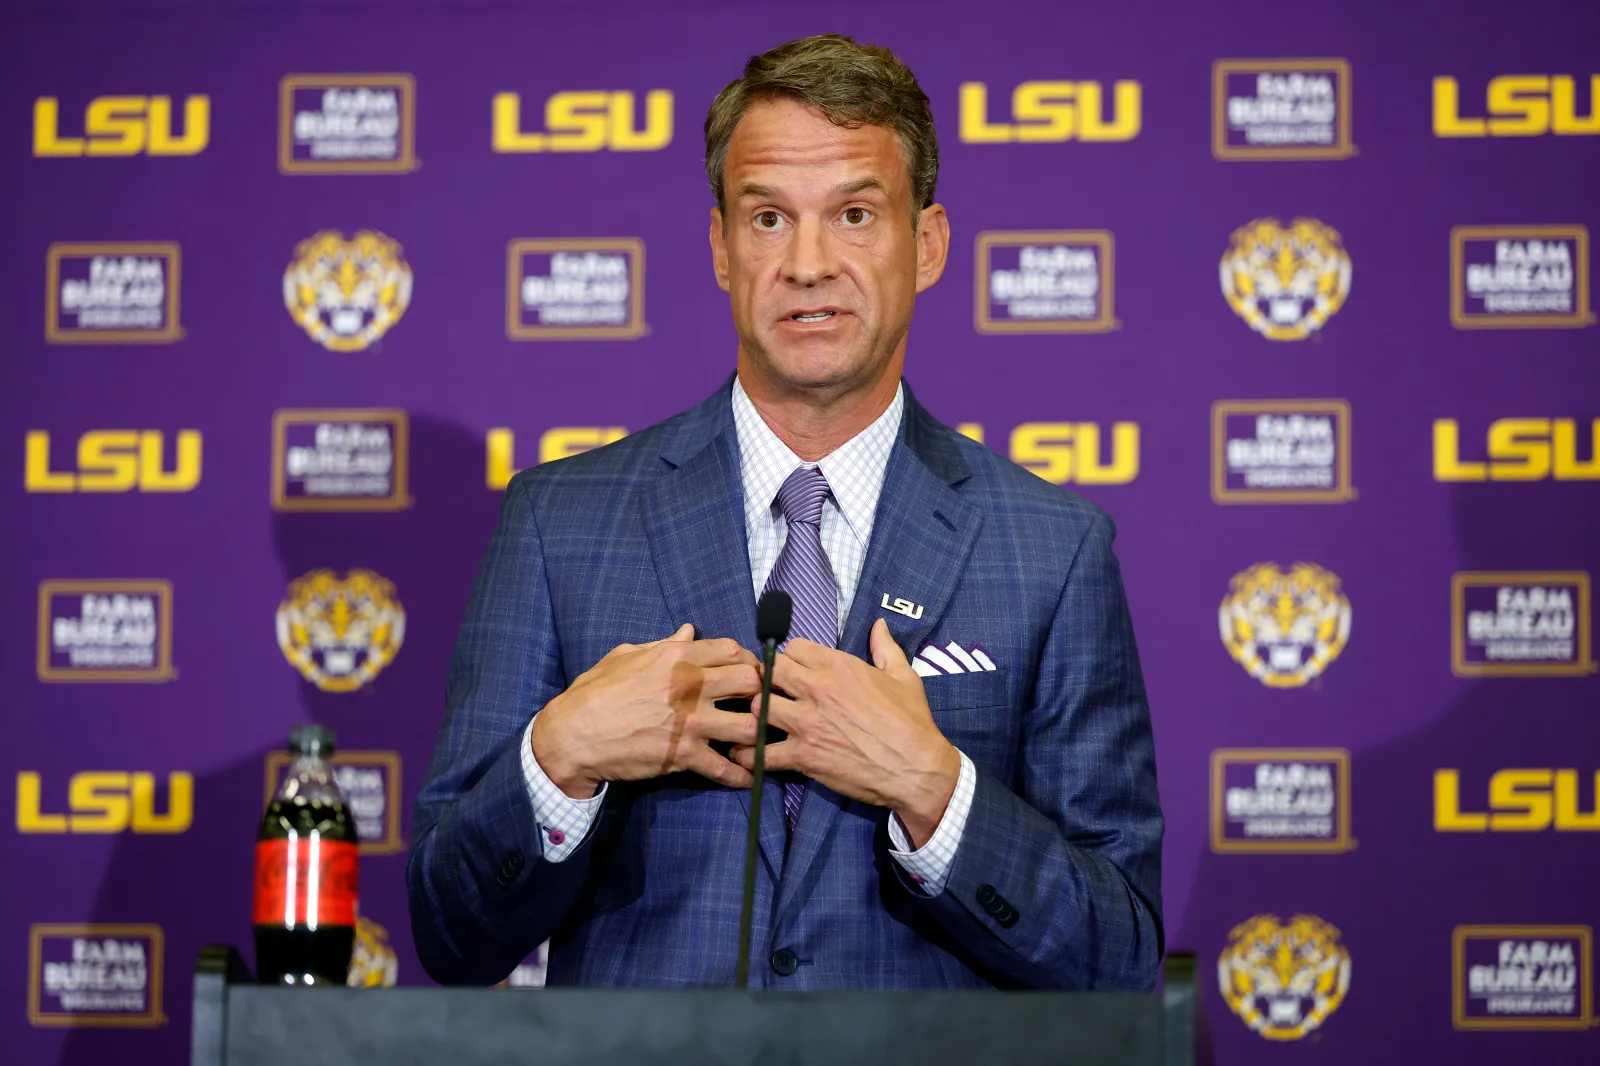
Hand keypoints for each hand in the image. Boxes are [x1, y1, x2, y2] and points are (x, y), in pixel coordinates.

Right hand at [530, 624, 762, 797]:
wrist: (572, 735)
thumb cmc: (594, 691)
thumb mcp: (626, 656)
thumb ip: (662, 645)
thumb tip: (688, 631)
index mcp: (677, 657)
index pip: (731, 650)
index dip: (746, 660)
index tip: (747, 673)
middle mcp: (690, 685)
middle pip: (751, 682)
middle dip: (759, 692)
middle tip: (757, 704)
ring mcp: (690, 721)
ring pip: (749, 725)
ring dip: (756, 733)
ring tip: (755, 739)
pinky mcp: (684, 754)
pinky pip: (724, 768)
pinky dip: (740, 776)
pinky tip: (747, 777)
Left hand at [730, 618, 959, 847]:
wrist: (916, 769)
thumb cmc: (912, 722)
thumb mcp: (904, 676)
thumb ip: (885, 647)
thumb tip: (879, 624)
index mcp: (840, 666)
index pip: (793, 648)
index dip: (790, 659)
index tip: (792, 672)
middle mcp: (818, 689)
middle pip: (769, 671)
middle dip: (767, 680)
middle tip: (771, 693)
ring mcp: (807, 723)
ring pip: (759, 705)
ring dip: (757, 712)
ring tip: (759, 721)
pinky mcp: (802, 755)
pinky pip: (762, 752)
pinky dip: (750, 755)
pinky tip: (748, 756)